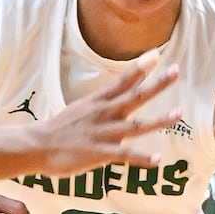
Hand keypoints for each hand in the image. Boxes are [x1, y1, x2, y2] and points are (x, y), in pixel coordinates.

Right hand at [28, 53, 179, 176]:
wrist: (36, 146)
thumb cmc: (57, 131)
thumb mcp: (79, 110)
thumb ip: (98, 107)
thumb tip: (112, 104)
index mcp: (98, 102)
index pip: (122, 81)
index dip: (140, 67)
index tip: (157, 54)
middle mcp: (104, 114)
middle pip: (135, 96)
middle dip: (157, 84)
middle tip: (176, 71)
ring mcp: (103, 133)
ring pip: (136, 125)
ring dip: (159, 119)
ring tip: (178, 113)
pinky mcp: (99, 153)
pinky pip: (125, 155)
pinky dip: (142, 157)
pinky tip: (157, 159)